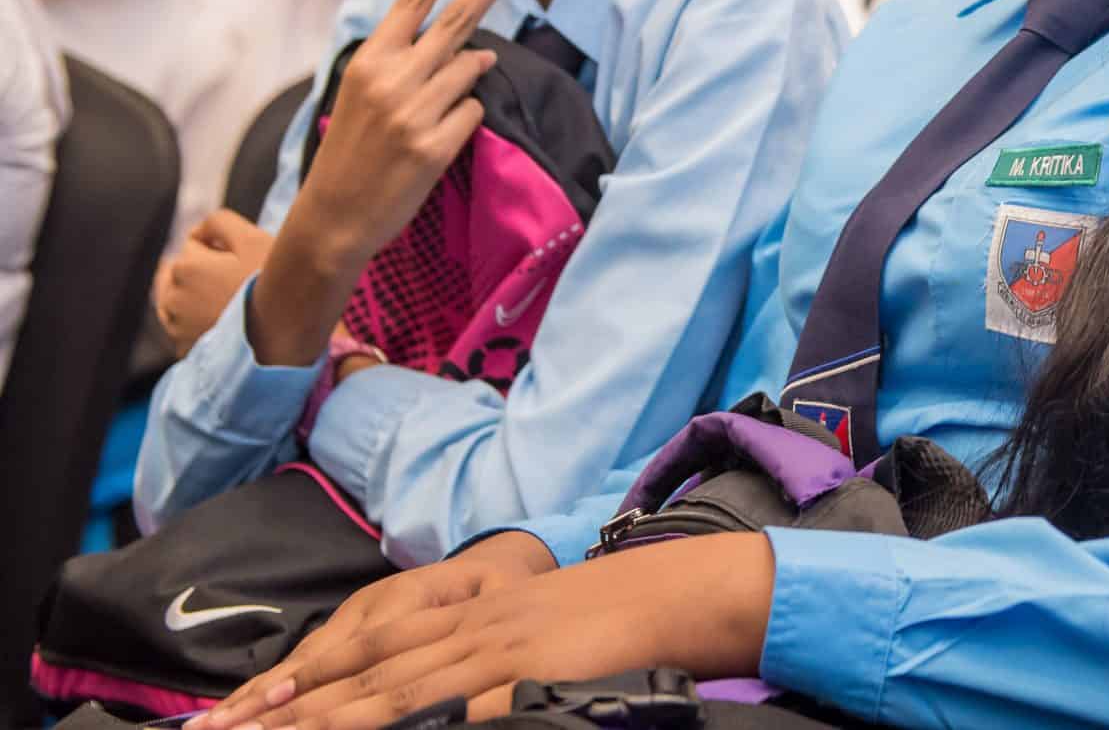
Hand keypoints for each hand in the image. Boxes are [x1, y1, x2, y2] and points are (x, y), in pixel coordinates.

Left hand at [156, 210, 274, 354]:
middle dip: (203, 271)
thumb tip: (197, 231)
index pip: (194, 243)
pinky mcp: (186, 352)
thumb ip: (219, 221)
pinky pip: (186, 328)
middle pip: (183, 272)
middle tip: (239, 280)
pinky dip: (199, 323)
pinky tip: (224, 322)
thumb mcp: (252, 238)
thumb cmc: (272, 284)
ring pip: (180, 301)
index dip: (222, 246)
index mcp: (185, 268)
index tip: (245, 258)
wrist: (285, 335)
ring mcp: (177, 330)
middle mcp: (172, 299)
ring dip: (196, 297)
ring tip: (231, 302)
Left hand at [194, 534, 772, 729]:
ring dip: (327, 722)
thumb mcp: (522, 630)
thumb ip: (467, 661)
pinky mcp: (530, 680)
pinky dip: (419, 724)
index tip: (233, 713)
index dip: (293, 682)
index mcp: (458, 616)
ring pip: (393, 694)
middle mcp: (464, 631)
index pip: (357, 650)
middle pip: (358, 674)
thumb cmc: (602, 618)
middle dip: (284, 711)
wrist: (673, 593)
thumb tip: (406, 701)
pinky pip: (463, 711)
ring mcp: (494, 655)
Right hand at [249, 0, 534, 366]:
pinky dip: (465, 120)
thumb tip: (479, 50)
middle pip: (458, 16)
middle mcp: (394, 77)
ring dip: (468, 78)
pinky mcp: (435, 144)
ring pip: (473, 67)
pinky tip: (434, 141)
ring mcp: (415, 110)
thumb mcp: (366, 96)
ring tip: (433, 108)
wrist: (333, 216)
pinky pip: (474, 112)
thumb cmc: (352, 151)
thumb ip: (412, 65)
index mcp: (371, 60)